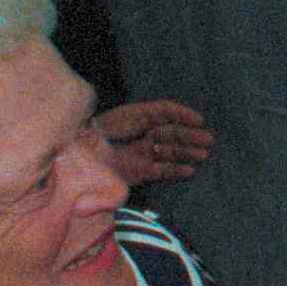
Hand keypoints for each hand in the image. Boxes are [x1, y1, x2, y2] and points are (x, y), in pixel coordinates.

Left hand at [93, 98, 212, 185]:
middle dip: (190, 136)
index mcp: (137, 117)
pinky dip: (176, 170)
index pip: (165, 113)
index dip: (183, 115)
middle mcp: (141, 134)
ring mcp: (140, 154)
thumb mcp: (129, 116)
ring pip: (169, 152)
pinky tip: (190, 170)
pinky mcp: (137, 172)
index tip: (199, 120)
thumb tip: (178, 113)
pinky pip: (161, 170)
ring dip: (187, 152)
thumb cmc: (101, 132)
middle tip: (209, 140)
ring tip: (203, 154)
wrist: (77, 157)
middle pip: (171, 133)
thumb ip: (156, 113)